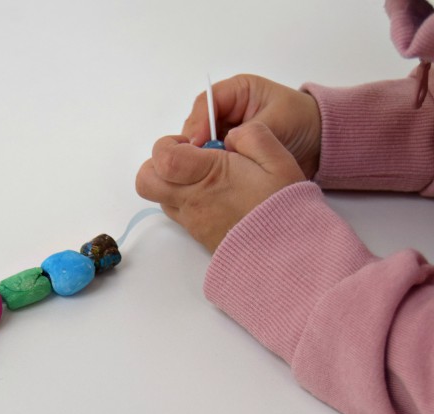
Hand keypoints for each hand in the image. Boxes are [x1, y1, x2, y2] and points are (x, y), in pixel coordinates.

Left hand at [136, 121, 305, 251]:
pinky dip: (190, 200)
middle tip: (189, 159)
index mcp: (208, 176)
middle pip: (146, 181)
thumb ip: (251, 137)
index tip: (193, 144)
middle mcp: (192, 201)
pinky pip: (180, 214)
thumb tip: (230, 136)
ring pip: (162, 197)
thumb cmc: (283, 207)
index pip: (162, 157)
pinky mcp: (200, 236)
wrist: (287, 257)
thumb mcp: (278, 160)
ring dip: (175, 183)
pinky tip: (219, 197)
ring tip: (209, 178)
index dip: (169, 144)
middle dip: (160, 165)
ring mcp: (193, 221)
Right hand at [184, 74, 320, 178]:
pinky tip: (212, 176)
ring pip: (202, 142)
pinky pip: (213, 156)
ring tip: (204, 171)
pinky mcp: (231, 150)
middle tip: (197, 162)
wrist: (321, 142)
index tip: (198, 143)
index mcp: (238, 91)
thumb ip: (251, 133)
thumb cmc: (304, 122)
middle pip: (198, 123)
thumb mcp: (278, 122)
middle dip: (196, 142)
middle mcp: (228, 109)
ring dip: (202, 156)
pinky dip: (211, 166)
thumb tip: (225, 147)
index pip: (207, 102)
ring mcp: (227, 130)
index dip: (199, 123)